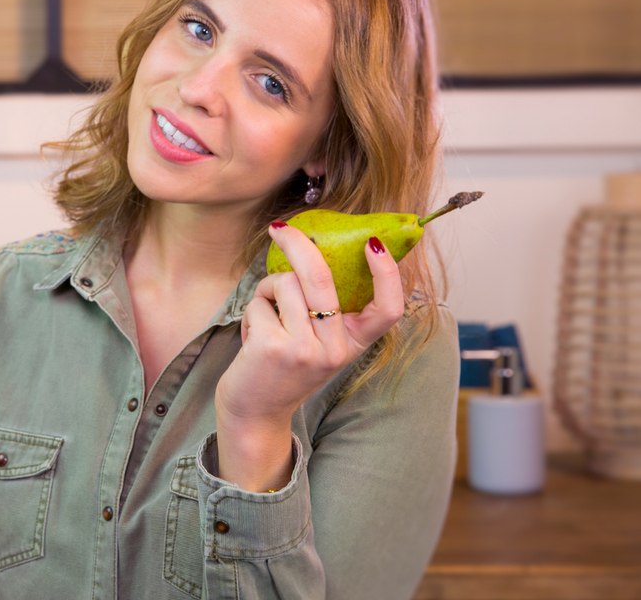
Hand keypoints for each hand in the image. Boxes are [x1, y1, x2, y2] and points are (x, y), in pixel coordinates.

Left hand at [214, 221, 404, 489]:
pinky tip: (252, 337)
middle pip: (321, 277)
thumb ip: (327, 309)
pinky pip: (259, 302)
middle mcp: (335, 348)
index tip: (374, 243)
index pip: (388, 309)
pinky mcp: (273, 347)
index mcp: (354, 344)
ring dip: (267, 290)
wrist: (256, 413)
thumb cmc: (285, 366)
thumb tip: (317, 249)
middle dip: (298, 244)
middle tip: (279, 228)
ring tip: (266, 317)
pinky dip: (252, 310)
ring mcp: (305, 349)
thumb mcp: (320, 342)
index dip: (388, 274)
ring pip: (284, 284)